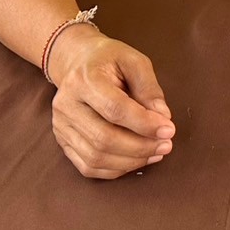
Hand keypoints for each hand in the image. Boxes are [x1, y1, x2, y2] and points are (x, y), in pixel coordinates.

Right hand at [47, 25, 175, 179]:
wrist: (77, 62)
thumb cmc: (110, 60)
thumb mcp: (134, 61)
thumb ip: (149, 88)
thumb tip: (163, 118)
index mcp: (84, 79)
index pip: (115, 109)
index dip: (144, 124)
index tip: (169, 129)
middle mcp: (66, 105)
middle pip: (103, 138)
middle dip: (140, 147)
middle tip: (166, 145)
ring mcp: (60, 126)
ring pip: (95, 157)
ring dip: (131, 161)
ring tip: (156, 152)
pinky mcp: (62, 142)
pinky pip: (88, 167)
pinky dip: (116, 169)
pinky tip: (137, 159)